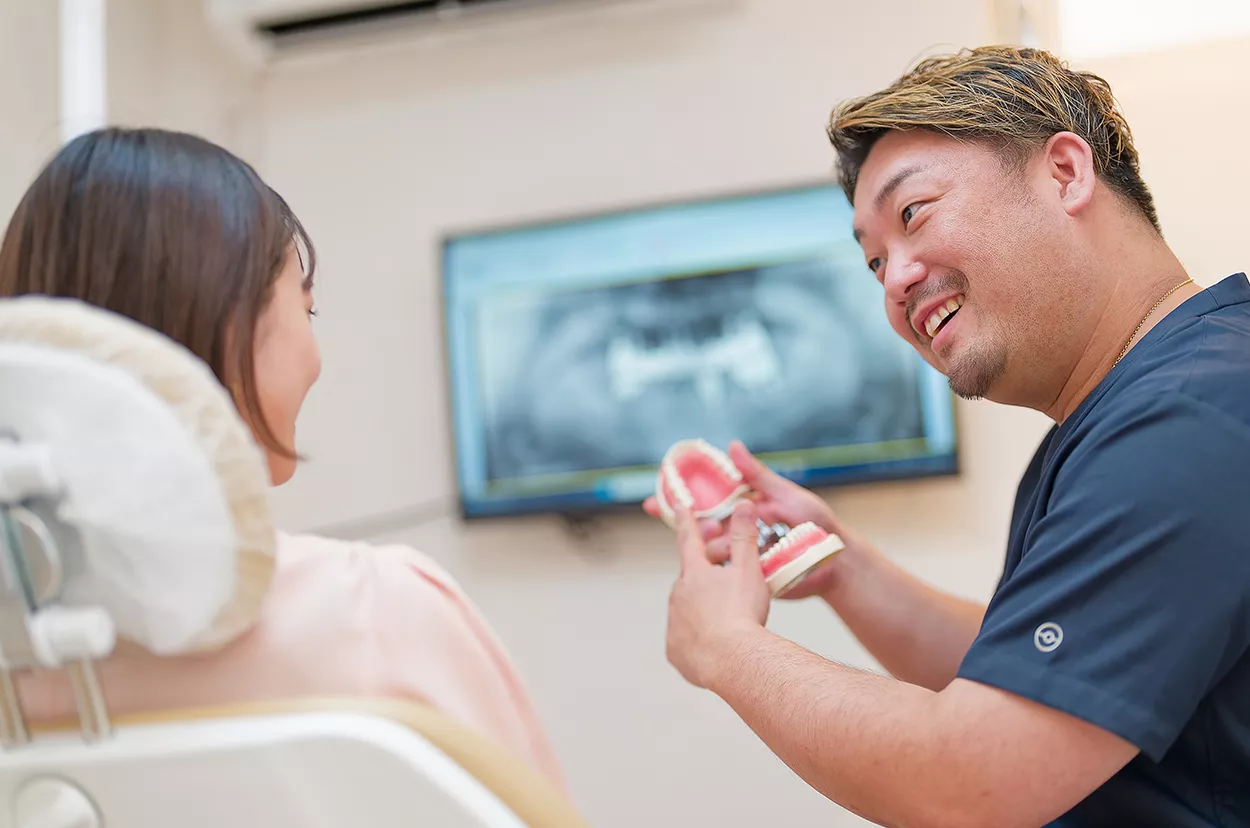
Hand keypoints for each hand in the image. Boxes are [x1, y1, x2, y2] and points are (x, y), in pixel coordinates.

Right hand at [645, 440, 847, 598]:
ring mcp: (741, 557)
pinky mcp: (750, 579)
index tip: (655, 501)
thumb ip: (757, 475)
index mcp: (741, 509)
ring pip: (712, 555)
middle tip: (697, 528)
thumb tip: (732, 445)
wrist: (836, 559)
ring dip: (711, 549)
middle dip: (687, 529)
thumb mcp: (785, 493)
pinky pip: (728, 579)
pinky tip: (722, 575)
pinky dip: (720, 577)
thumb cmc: (815, 521)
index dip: (677, 502)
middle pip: (699, 531)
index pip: (702, 503)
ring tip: (723, 547)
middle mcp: (736, 532)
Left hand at [666, 499, 770, 688]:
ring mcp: (673, 623)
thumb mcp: (748, 569)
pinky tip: (715, 643)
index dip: (686, 521)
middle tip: (727, 581)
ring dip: (702, 608)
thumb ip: (744, 537)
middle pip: (690, 578)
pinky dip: (697, 638)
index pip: (688, 539)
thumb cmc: (742, 613)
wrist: (731, 660)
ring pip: (686, 609)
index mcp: (694, 572)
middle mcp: (678, 594)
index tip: (680, 506)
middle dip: (705, 576)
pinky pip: (684, 639)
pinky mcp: (674, 650)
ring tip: (727, 617)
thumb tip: (744, 505)